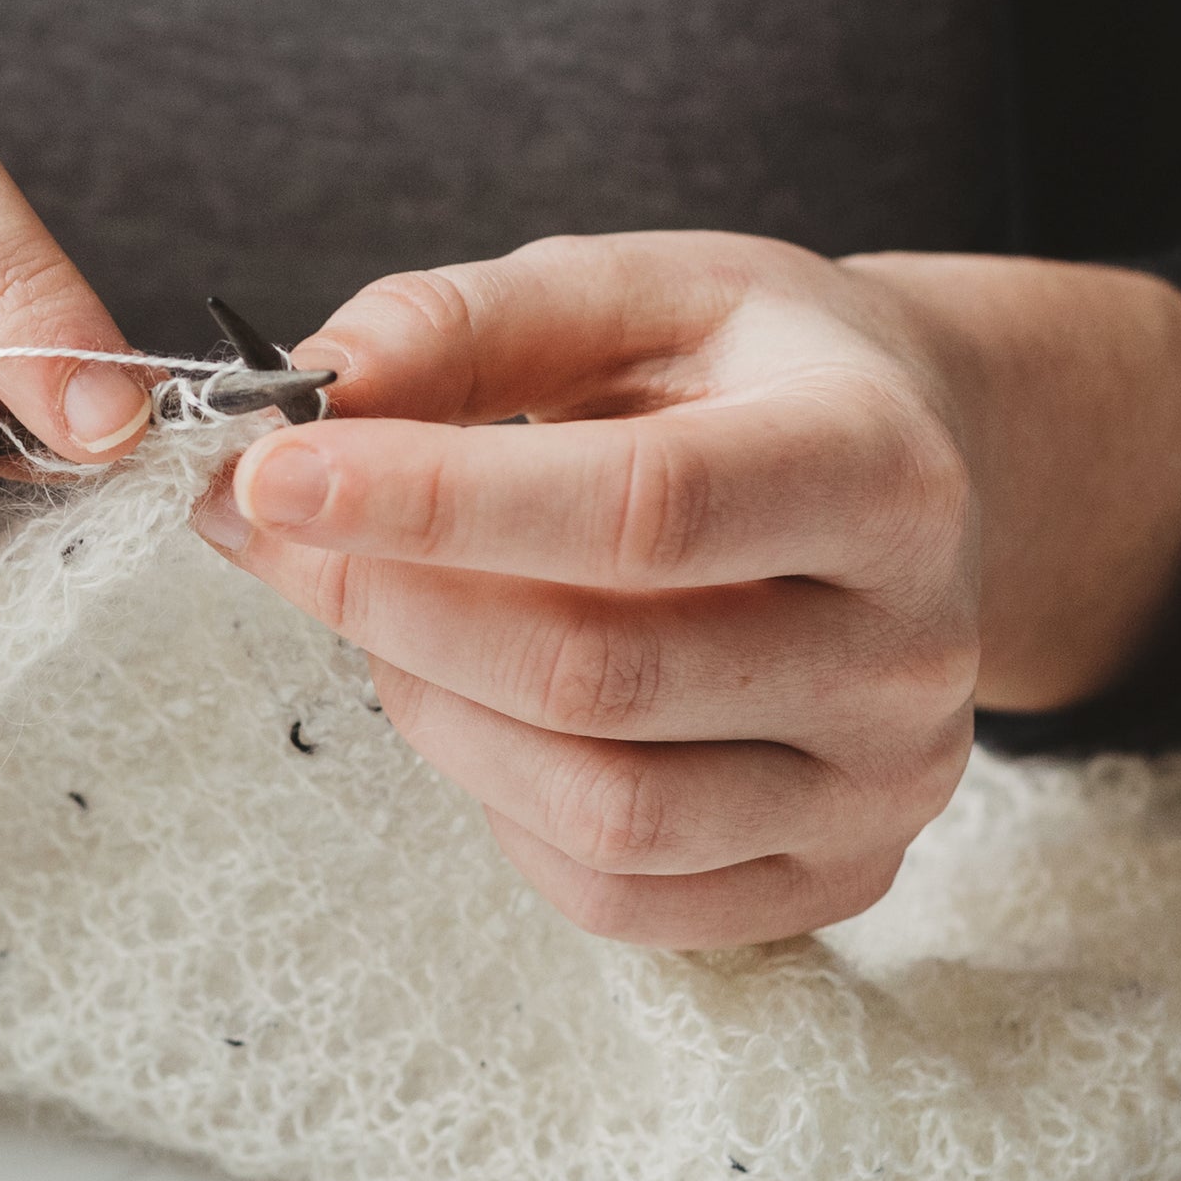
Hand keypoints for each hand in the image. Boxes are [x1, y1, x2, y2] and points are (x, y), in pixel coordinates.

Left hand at [188, 236, 1180, 949]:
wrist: (915, 474)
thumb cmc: (750, 374)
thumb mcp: (637, 289)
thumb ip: (472, 323)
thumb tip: (318, 387)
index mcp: (881, 467)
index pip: (644, 510)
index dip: (437, 501)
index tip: (272, 470)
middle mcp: (912, 649)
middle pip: (601, 676)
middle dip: (389, 601)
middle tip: (265, 524)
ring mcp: (880, 786)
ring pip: (602, 809)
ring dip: (431, 703)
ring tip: (377, 603)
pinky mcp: (837, 878)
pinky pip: (616, 891)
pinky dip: (498, 801)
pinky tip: (476, 698)